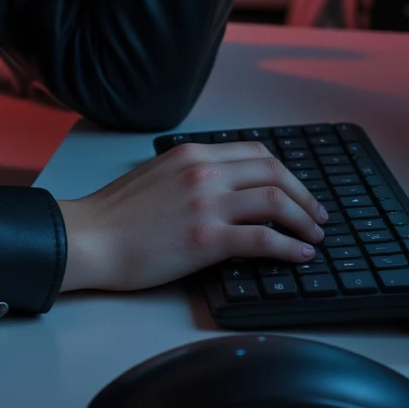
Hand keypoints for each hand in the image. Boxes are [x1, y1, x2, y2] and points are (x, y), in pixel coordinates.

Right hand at [57, 140, 327, 292]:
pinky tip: (300, 255)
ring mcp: (206, 203)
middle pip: (274, 171)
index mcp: (193, 153)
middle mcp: (204, 171)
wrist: (90, 238)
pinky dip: (289, 246)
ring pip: (275, 200)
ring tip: (315, 237)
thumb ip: (193, 175)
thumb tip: (226, 190)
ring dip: (304, 219)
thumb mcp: (159, 175)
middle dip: (304, 194)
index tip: (298, 190)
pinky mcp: (205, 238)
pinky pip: (262, 238)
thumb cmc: (117, 214)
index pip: (255, 152)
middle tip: (318, 215)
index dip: (286, 172)